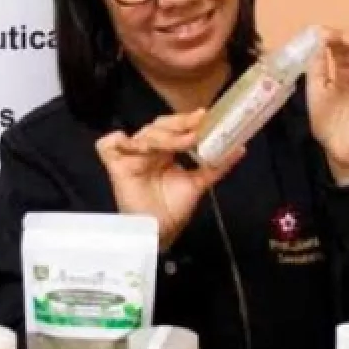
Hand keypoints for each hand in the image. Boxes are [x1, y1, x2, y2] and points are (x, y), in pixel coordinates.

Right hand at [95, 109, 245, 250]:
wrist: (158, 232)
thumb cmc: (173, 209)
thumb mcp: (198, 183)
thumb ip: (217, 165)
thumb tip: (240, 148)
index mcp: (165, 150)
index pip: (174, 127)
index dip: (187, 120)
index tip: (205, 116)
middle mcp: (147, 150)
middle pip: (158, 126)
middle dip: (178, 124)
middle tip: (197, 126)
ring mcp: (130, 156)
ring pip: (143, 135)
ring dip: (164, 138)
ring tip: (184, 143)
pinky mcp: (115, 166)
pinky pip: (108, 145)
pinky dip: (119, 141)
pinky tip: (136, 147)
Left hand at [307, 27, 348, 185]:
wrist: (339, 154)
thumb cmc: (331, 125)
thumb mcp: (316, 91)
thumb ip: (316, 68)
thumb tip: (315, 43)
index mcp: (346, 73)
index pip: (346, 48)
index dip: (335, 37)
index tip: (321, 32)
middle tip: (334, 34)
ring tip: (348, 41)